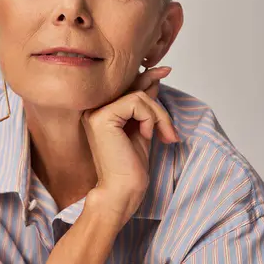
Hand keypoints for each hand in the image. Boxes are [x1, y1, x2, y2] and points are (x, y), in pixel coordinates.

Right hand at [81, 66, 179, 229]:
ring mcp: (95, 112)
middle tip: (170, 130)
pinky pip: (137, 102)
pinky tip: (148, 136)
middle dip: (158, 104)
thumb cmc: (130, 169)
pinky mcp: (102, 117)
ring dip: (159, 116)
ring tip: (163, 137)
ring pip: (139, 95)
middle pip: (133, 87)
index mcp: (100, 112)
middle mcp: (93, 108)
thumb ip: (144, 105)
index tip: (165, 70)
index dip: (146, 76)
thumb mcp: (143, 129)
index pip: (126, 86)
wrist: (122, 193)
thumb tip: (153, 78)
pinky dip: (151, 118)